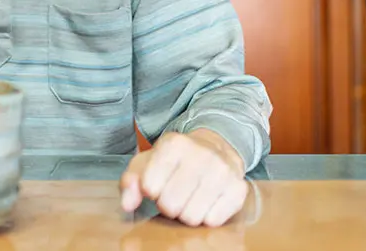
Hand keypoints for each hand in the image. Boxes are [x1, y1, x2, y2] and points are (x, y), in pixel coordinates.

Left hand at [120, 129, 247, 226]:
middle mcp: (201, 154)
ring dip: (186, 213)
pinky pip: (213, 221)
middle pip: (170, 205)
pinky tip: (205, 201)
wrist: (215, 148)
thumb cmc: (174, 160)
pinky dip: (206, 217)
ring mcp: (223, 171)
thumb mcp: (147, 163)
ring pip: (191, 217)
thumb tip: (127, 204)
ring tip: (188, 197)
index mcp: (173, 144)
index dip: (151, 190)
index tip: (157, 183)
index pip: (149, 187)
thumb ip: (130, 182)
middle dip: (167, 205)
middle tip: (173, 193)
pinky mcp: (238, 189)